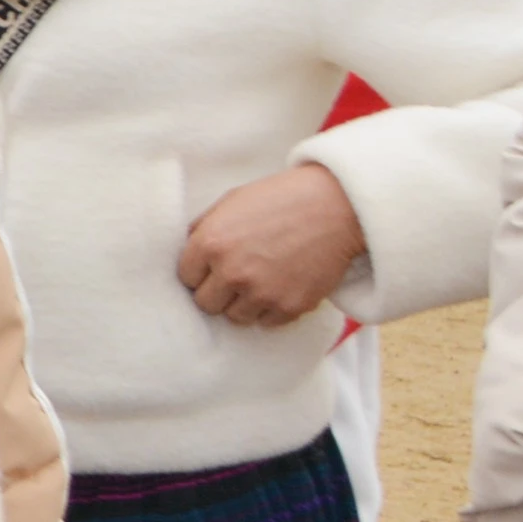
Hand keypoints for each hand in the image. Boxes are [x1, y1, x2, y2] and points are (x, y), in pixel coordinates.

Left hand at [177, 163, 363, 326]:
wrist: (337, 207)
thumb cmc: (281, 199)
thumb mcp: (231, 203)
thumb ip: (203, 229)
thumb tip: (185, 252)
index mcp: (210, 243)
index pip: (185, 278)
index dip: (199, 273)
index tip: (212, 268)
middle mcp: (232, 272)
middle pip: (206, 304)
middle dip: (217, 292)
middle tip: (235, 279)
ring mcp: (261, 292)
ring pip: (235, 317)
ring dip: (243, 303)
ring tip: (260, 282)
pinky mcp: (290, 306)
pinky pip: (267, 322)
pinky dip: (271, 309)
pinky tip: (280, 286)